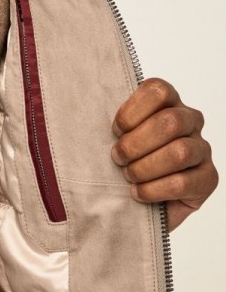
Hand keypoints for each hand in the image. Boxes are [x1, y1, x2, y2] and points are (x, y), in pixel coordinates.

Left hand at [110, 77, 218, 231]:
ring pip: (180, 152)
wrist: (137, 201)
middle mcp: (190, 121)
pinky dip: (153, 190)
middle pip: (170, 121)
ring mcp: (202, 149)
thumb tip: (84, 109)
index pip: (157, 90)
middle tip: (117, 158)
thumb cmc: (124, 160)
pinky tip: (138, 193)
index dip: (131, 112)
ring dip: (145, 168)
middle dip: (135, 144)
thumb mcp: (114, 135)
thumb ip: (111, 122)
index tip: (114, 131)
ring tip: (128, 176)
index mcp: (168, 102)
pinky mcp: (208, 179)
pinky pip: (183, 183)